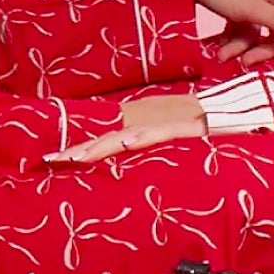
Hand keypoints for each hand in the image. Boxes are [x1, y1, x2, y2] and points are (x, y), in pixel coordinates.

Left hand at [47, 94, 206, 164]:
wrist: (222, 114)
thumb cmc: (195, 130)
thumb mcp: (163, 144)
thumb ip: (143, 150)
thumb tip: (124, 160)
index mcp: (136, 134)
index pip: (102, 144)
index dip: (78, 151)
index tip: (53, 160)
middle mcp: (141, 128)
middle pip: (104, 141)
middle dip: (76, 151)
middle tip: (50, 159)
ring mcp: (157, 128)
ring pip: (123, 138)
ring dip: (100, 147)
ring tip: (77, 158)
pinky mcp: (177, 129)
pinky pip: (156, 135)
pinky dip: (141, 138)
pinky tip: (127, 142)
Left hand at [192, 0, 273, 63]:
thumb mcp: (248, 7)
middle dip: (266, 51)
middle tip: (246, 63)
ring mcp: (252, 1)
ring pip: (259, 34)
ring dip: (243, 48)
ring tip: (221, 56)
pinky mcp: (235, 5)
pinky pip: (242, 29)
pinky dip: (233, 41)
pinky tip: (218, 48)